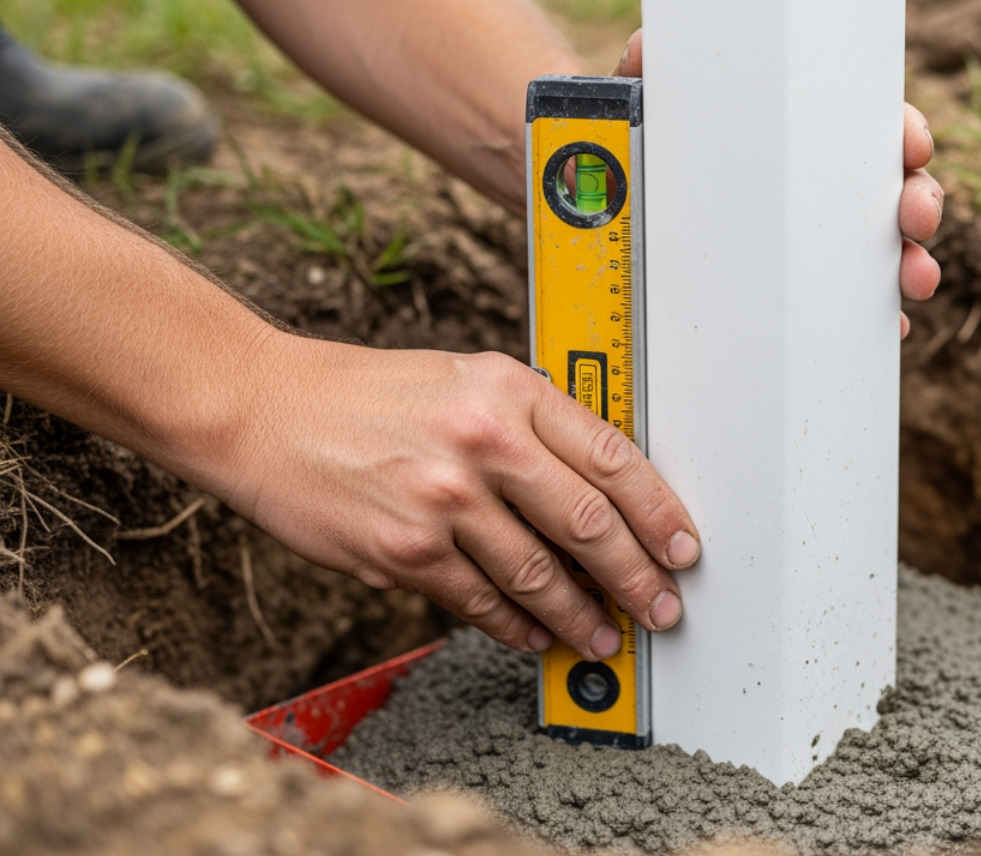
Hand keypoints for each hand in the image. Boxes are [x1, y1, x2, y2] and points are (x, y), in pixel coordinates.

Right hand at [220, 334, 700, 660]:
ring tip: (603, 634)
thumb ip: (533, 423)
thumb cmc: (366, 396)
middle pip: (588, 523)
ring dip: (580, 615)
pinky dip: (516, 626)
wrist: (263, 410)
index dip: (659, 511)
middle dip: (637, 575)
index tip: (682, 546)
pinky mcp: (404, 551)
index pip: (612, 457)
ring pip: (538, 575)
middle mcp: (484, 440)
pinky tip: (535, 634)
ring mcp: (443, 499)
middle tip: (662, 606)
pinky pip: (480, 602)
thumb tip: (601, 486)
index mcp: (510, 390)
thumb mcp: (465, 380)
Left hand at [613, 30, 941, 337]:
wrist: (610, 243)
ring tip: (916, 280)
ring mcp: (813, 242)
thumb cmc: (636, 167)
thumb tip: (644, 49)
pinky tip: (890, 328)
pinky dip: (877, 317)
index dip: (902, 132)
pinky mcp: (803, 294)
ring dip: (915, 262)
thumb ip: (640, 87)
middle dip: (919, 201)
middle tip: (917, 219)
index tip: (914, 148)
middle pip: (889, 187)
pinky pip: (856, 304)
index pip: (863, 126)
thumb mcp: (636, 125)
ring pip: (885, 247)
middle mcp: (811, 187)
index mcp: (790, 138)